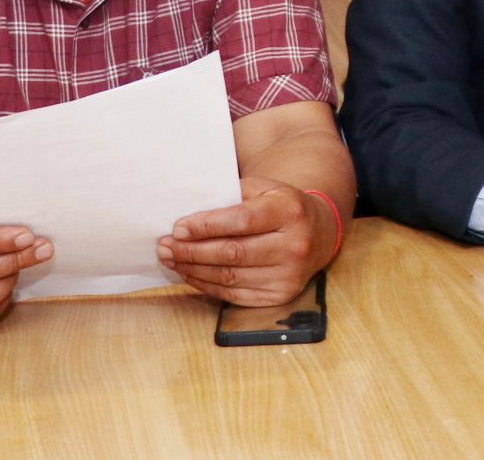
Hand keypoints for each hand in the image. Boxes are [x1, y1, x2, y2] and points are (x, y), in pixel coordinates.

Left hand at [158, 176, 331, 306]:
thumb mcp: (264, 188)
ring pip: (230, 277)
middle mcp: (294, 245)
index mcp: (290, 211)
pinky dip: (207, 285)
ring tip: (170, 260)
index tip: (177, 228)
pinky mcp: (280, 296)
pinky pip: (235, 295)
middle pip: (233, 253)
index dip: (206, 226)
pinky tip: (190, 274)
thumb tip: (188, 214)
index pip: (242, 221)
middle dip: (192, 251)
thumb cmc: (281, 206)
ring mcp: (289, 275)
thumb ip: (231, 196)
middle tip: (164, 246)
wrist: (318, 232)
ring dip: (194, 270)